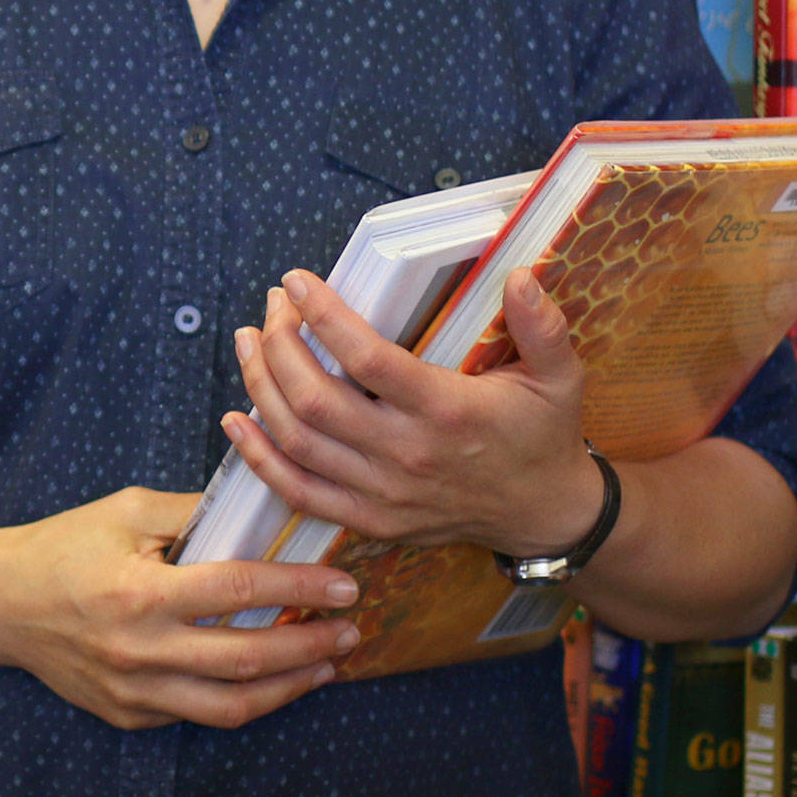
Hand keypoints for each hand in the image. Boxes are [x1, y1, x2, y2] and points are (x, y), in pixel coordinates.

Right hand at [0, 486, 363, 729]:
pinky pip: (198, 715)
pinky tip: (272, 677)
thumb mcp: (127, 510)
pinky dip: (243, 699)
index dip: (298, 590)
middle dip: (311, 646)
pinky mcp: (129, 716)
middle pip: (247, 661)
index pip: (238, 593)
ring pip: (231, 706)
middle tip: (351, 630)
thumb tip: (260, 507)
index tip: (342, 585)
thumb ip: (193, 512)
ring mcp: (134, 693)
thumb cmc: (65, 545)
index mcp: (141, 593)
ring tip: (326, 663)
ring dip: (289, 687)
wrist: (1, 603)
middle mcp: (141, 652)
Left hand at [221, 268, 603, 556]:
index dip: (322, 316)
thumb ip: (543, 326)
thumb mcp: (559, 376)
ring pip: (298, 441)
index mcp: (446, 410)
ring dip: (261, 387)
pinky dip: (258, 458)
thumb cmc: (544, 433)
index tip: (296, 280)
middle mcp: (406, 455)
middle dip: (280, 345)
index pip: (366, 358)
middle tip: (272, 306)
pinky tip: (237, 419)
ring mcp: (383, 495)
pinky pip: (299, 492)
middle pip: (316, 399)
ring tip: (248, 340)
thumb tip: (521, 275)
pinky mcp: (370, 521)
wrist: (544, 512)